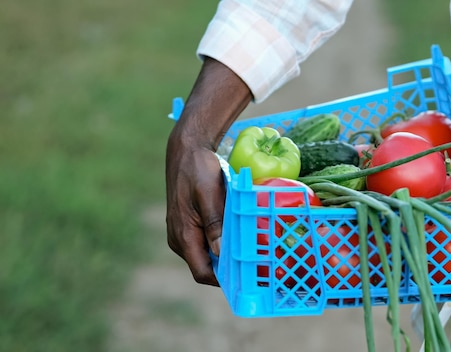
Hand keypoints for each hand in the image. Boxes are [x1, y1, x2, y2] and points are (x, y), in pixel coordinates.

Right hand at [165, 58, 250, 285]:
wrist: (186, 149)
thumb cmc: (198, 169)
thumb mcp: (209, 194)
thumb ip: (215, 223)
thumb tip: (220, 253)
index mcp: (183, 235)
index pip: (202, 272)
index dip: (223, 281)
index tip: (247, 278)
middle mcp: (179, 238)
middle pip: (204, 266)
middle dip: (228, 269)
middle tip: (255, 264)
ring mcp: (182, 232)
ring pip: (205, 254)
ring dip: (225, 255)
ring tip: (250, 250)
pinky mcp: (187, 224)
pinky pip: (204, 241)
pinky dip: (220, 243)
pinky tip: (237, 235)